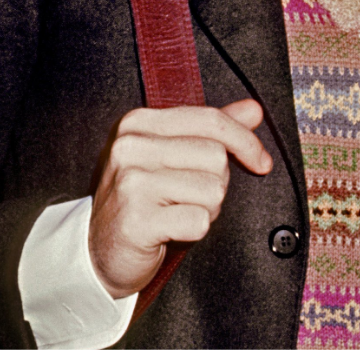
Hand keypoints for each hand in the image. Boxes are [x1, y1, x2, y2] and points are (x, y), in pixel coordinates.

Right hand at [87, 99, 273, 298]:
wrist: (98, 250)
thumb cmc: (142, 199)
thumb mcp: (172, 155)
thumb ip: (212, 130)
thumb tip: (253, 109)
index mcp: (139, 123)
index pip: (212, 120)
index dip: (246, 142)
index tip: (261, 161)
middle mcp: (131, 148)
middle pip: (216, 157)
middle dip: (216, 183)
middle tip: (188, 197)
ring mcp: (131, 184)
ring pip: (213, 190)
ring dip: (206, 209)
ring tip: (176, 212)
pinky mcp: (136, 220)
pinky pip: (200, 221)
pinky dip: (195, 230)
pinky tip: (171, 230)